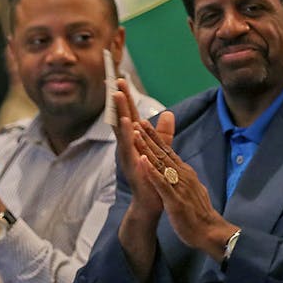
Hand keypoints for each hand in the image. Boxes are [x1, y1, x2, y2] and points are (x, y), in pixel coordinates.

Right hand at [113, 78, 164, 223]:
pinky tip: (128, 124)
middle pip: (121, 117)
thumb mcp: (160, 150)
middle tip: (113, 80)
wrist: (151, 202)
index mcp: (134, 141)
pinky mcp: (132, 165)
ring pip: (122, 130)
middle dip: (118, 99)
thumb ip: (163, 133)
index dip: (126, 98)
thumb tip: (169, 113)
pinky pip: (128, 147)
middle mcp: (128, 145)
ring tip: (116, 96)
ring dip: (119, 112)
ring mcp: (127, 155)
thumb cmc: (154, 177)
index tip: (120, 79)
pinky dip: (127, 135)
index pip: (130, 114)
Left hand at [132, 118, 234, 257]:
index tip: (145, 125)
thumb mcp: (192, 189)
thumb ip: (185, 177)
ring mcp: (179, 187)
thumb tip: (181, 168)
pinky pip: (161, 184)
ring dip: (148, 148)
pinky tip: (143, 161)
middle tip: (138, 121)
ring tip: (136, 134)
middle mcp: (182, 176)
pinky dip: (152, 172)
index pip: (169, 152)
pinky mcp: (175, 200)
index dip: (156, 138)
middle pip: (164, 153)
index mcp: (185, 173)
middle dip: (150, 137)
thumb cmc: (199, 213)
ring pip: (161, 164)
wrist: (210, 232)